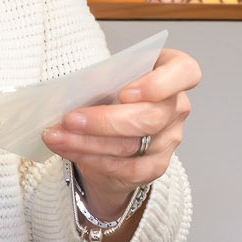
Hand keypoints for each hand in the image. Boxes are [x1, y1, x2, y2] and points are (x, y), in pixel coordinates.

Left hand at [40, 47, 200, 220]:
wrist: (108, 131)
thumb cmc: (110, 93)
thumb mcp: (106, 77)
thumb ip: (101, 79)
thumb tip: (75, 92)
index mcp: (172, 73)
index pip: (185, 73)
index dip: (159, 84)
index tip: (126, 93)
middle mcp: (176, 106)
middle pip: (151, 118)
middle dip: (104, 121)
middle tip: (70, 119)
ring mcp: (170, 139)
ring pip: (131, 145)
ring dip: (86, 142)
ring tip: (56, 135)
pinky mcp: (155, 166)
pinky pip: (125, 168)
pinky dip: (91, 158)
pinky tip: (67, 150)